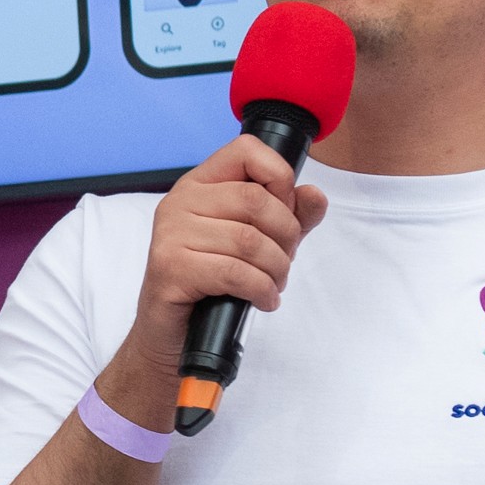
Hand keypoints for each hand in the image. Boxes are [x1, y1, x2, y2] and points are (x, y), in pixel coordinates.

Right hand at [124, 135, 326, 385]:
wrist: (171, 334)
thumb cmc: (212, 284)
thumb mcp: (259, 244)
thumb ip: (290, 217)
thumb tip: (315, 196)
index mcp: (200, 184)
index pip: (246, 151)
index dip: (279, 178)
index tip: (285, 212)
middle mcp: (180, 201)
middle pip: (255, 200)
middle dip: (285, 236)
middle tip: (283, 263)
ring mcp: (170, 233)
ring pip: (248, 240)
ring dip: (275, 269)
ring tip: (273, 285)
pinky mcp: (170, 268)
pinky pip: (234, 272)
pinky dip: (261, 290)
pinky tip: (263, 300)